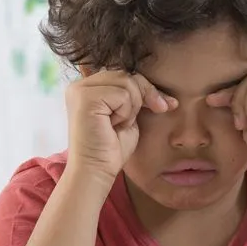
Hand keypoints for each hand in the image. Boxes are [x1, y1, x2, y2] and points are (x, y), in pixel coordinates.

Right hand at [64, 70, 176, 184]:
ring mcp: (80, 90)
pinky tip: (114, 126)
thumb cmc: (111, 149)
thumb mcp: (127, 115)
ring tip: (119, 124)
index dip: (146, 88)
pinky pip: (122, 94)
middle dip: (146, 94)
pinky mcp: (85, 98)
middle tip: (158, 110)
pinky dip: (126, 112)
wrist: (97, 171)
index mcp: (87, 88)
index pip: (123, 74)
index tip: (167, 105)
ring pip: (127, 82)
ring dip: (133, 107)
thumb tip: (156, 86)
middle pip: (126, 74)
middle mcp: (79, 85)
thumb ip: (133, 95)